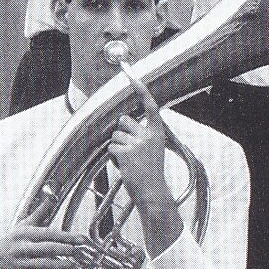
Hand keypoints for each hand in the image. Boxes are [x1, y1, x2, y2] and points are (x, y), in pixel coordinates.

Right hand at [0, 222, 86, 268]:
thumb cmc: (8, 244)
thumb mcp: (21, 227)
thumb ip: (38, 214)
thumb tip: (51, 197)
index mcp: (23, 234)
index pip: (49, 234)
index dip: (67, 236)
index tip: (82, 239)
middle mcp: (20, 248)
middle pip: (48, 248)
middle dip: (67, 250)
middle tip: (83, 252)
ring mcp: (19, 264)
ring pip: (44, 264)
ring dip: (62, 265)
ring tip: (76, 265)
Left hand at [108, 96, 172, 217]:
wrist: (153, 192)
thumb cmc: (151, 173)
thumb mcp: (152, 150)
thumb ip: (142, 136)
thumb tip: (122, 125)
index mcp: (157, 132)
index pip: (150, 106)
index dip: (140, 89)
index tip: (132, 75)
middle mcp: (148, 135)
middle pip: (123, 120)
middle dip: (120, 132)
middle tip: (129, 148)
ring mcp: (137, 143)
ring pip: (115, 135)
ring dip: (117, 148)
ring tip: (129, 161)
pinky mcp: (126, 152)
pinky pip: (111, 148)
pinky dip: (114, 158)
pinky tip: (125, 167)